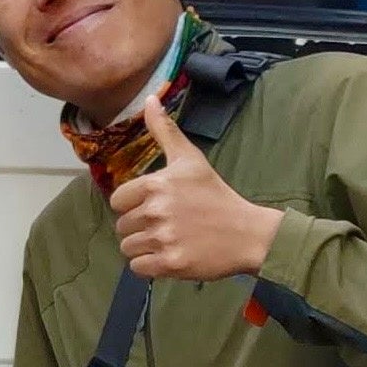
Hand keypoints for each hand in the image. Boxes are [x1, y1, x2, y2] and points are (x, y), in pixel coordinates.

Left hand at [109, 96, 282, 280]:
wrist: (248, 233)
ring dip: (143, 247)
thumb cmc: (216, 195)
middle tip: (166, 225)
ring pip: (127, 248)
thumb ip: (164, 130)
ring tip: (168, 240)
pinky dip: (149, 266)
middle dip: (139, 227)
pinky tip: (168, 255)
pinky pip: (137, 268)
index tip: (154, 206)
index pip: (118, 201)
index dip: (132, 205)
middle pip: (122, 226)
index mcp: (156, 184)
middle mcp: (156, 210)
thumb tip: (149, 98)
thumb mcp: (190, 159)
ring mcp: (163, 238)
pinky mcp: (170, 264)